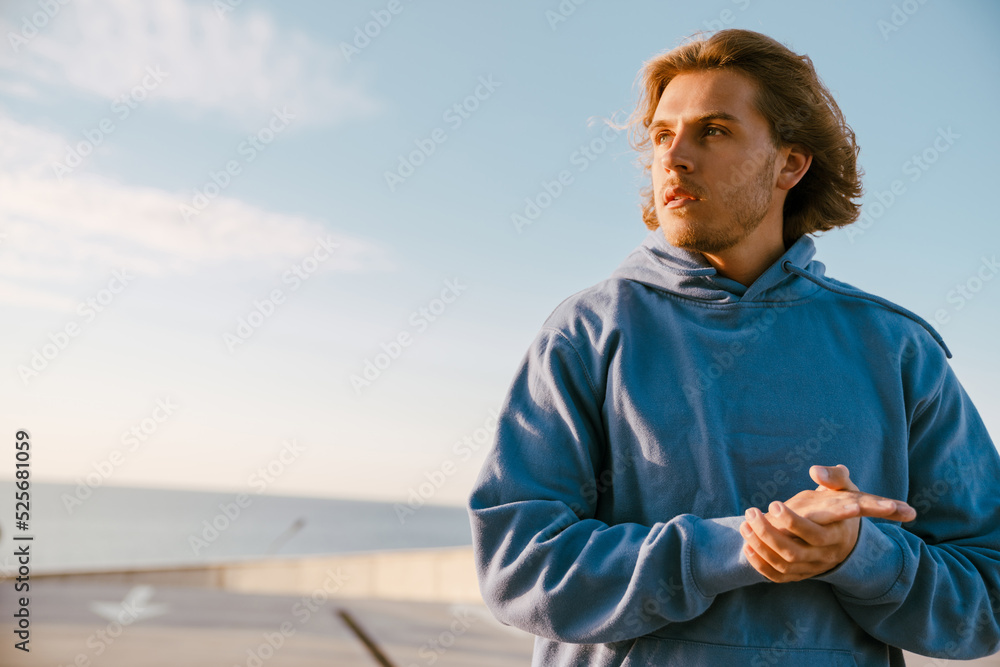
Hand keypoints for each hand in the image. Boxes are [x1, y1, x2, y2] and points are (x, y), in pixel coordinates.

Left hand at [739, 464, 915, 582]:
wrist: (849, 536)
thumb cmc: (842, 504)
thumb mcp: (846, 488)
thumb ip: (835, 476)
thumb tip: (815, 471)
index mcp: (838, 534)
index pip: (815, 534)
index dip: (792, 522)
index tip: (772, 503)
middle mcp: (826, 555)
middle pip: (794, 552)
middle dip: (768, 533)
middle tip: (751, 512)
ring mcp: (813, 567)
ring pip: (784, 565)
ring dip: (760, 547)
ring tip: (744, 525)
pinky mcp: (801, 574)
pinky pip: (779, 576)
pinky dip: (760, 565)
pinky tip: (747, 546)